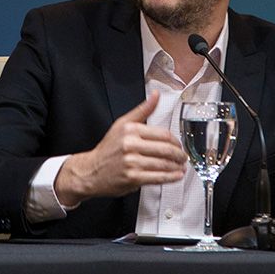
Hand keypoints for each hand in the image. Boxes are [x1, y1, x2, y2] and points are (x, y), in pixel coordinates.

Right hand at [54, 91, 186, 205]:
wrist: (91, 170)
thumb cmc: (108, 149)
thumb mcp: (122, 124)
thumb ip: (142, 110)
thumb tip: (156, 95)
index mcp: (131, 130)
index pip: (163, 134)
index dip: (176, 142)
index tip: (179, 145)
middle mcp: (131, 145)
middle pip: (165, 149)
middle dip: (179, 155)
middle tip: (183, 157)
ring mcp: (132, 162)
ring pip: (163, 164)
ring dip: (177, 166)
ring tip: (181, 166)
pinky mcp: (132, 177)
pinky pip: (157, 177)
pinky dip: (170, 178)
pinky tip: (176, 175)